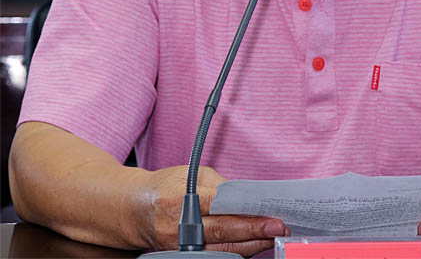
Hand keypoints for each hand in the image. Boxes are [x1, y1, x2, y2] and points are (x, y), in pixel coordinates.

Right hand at [135, 164, 288, 255]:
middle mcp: (180, 225)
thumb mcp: (193, 175)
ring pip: (222, 251)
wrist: (135, 210)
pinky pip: (214, 257)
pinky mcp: (181, 256)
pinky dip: (236, 252)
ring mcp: (179, 246)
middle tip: (280, 229)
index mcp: (184, 197)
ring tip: (272, 238)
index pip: (223, 208)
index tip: (272, 216)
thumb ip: (220, 187)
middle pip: (225, 234)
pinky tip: (252, 245)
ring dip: (250, 246)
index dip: (249, 215)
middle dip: (256, 233)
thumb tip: (248, 199)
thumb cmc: (166, 186)